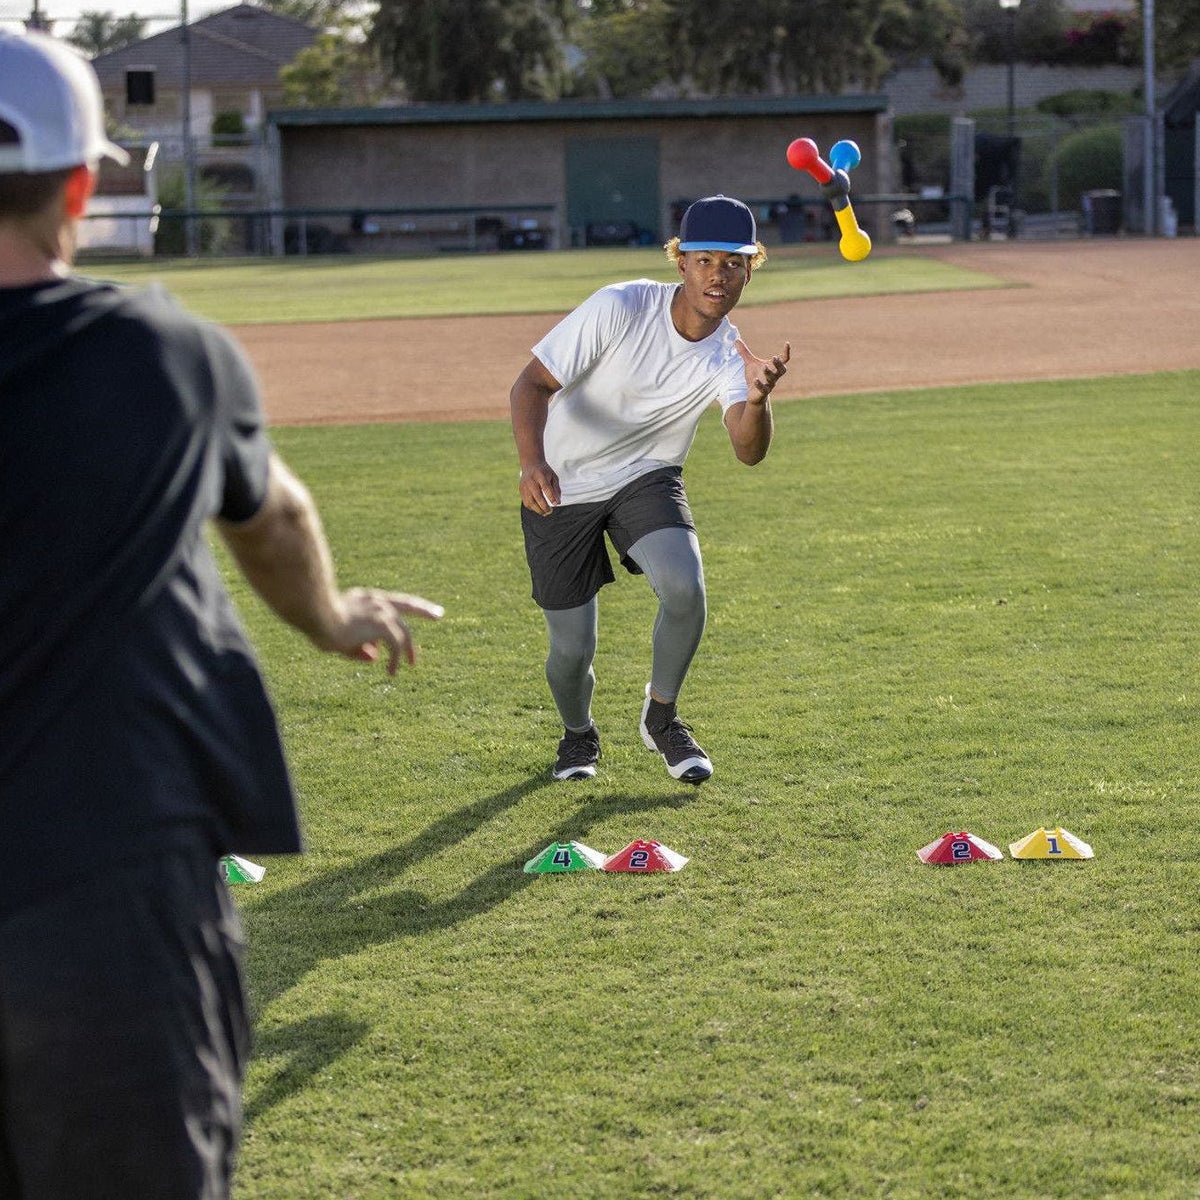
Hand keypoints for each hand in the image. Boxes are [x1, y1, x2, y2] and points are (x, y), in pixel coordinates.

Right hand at [321, 587, 443, 674]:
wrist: (315, 613)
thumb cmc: (317, 623)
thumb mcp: (338, 638)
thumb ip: (357, 647)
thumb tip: (375, 657)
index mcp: (364, 598)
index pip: (392, 599)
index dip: (408, 602)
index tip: (421, 602)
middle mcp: (376, 601)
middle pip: (407, 605)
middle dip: (424, 611)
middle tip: (439, 614)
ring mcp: (381, 611)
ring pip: (403, 632)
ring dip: (408, 650)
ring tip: (411, 665)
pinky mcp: (382, 624)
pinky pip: (396, 645)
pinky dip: (396, 660)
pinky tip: (392, 672)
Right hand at [519, 461, 560, 515]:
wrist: (531, 464)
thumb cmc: (545, 472)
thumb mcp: (553, 476)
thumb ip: (556, 489)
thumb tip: (557, 502)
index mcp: (540, 475)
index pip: (546, 487)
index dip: (551, 497)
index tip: (556, 504)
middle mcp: (530, 481)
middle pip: (537, 496)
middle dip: (544, 506)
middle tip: (550, 511)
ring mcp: (524, 486)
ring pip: (530, 502)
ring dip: (538, 510)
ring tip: (546, 513)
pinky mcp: (521, 491)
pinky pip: (526, 503)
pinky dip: (533, 508)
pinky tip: (539, 508)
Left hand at [735, 339, 790, 402]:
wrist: (753, 394)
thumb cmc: (755, 376)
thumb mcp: (749, 363)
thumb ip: (744, 352)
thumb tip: (736, 339)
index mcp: (773, 368)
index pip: (784, 359)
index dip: (786, 352)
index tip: (787, 343)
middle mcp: (774, 376)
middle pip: (782, 370)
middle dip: (779, 364)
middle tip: (774, 357)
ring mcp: (769, 385)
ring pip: (772, 379)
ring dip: (769, 373)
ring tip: (764, 367)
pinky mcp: (762, 393)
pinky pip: (764, 389)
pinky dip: (760, 385)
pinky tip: (755, 380)